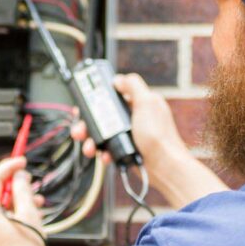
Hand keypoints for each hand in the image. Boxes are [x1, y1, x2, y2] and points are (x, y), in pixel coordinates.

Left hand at [0, 157, 44, 245]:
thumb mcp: (29, 215)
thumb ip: (22, 191)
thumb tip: (19, 177)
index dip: (9, 166)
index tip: (21, 160)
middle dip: (13, 184)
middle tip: (28, 180)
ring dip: (13, 199)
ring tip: (34, 201)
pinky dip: (7, 211)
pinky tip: (25, 214)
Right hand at [71, 73, 185, 164]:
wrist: (164, 167)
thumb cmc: (160, 136)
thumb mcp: (147, 103)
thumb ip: (134, 87)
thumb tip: (119, 79)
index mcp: (138, 103)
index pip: (113, 95)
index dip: (97, 96)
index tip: (85, 101)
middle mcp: (132, 117)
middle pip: (102, 114)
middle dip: (88, 122)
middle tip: (80, 127)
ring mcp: (128, 134)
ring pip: (101, 133)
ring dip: (91, 139)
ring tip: (89, 146)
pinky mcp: (124, 149)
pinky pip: (107, 147)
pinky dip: (102, 152)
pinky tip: (104, 155)